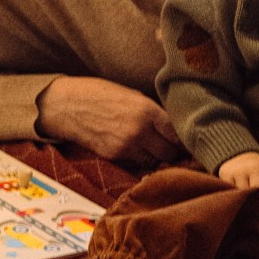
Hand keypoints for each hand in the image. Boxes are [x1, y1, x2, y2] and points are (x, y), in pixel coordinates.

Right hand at [35, 75, 181, 167]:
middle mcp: (139, 131)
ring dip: (158, 158)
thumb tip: (172, 126)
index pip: (177, 133)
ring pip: (155, 162)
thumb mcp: (132, 95)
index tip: (189, 140)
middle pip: (169, 152)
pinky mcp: (114, 157)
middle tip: (175, 148)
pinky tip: (139, 151)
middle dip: (174, 151)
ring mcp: (126, 147)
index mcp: (147, 110)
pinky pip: (137, 164)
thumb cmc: (100, 94)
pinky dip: (141, 160)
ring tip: (157, 150)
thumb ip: (152, 112)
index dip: (185, 138)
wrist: (68, 105)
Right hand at [217, 150, 258, 204]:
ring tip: (247, 214)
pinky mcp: (226, 174)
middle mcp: (254, 169)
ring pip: (243, 193)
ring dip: (246, 204)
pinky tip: (236, 205)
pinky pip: (230, 191)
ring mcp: (239, 171)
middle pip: (258, 191)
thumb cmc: (258, 171)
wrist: (239, 155)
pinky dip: (233, 199)